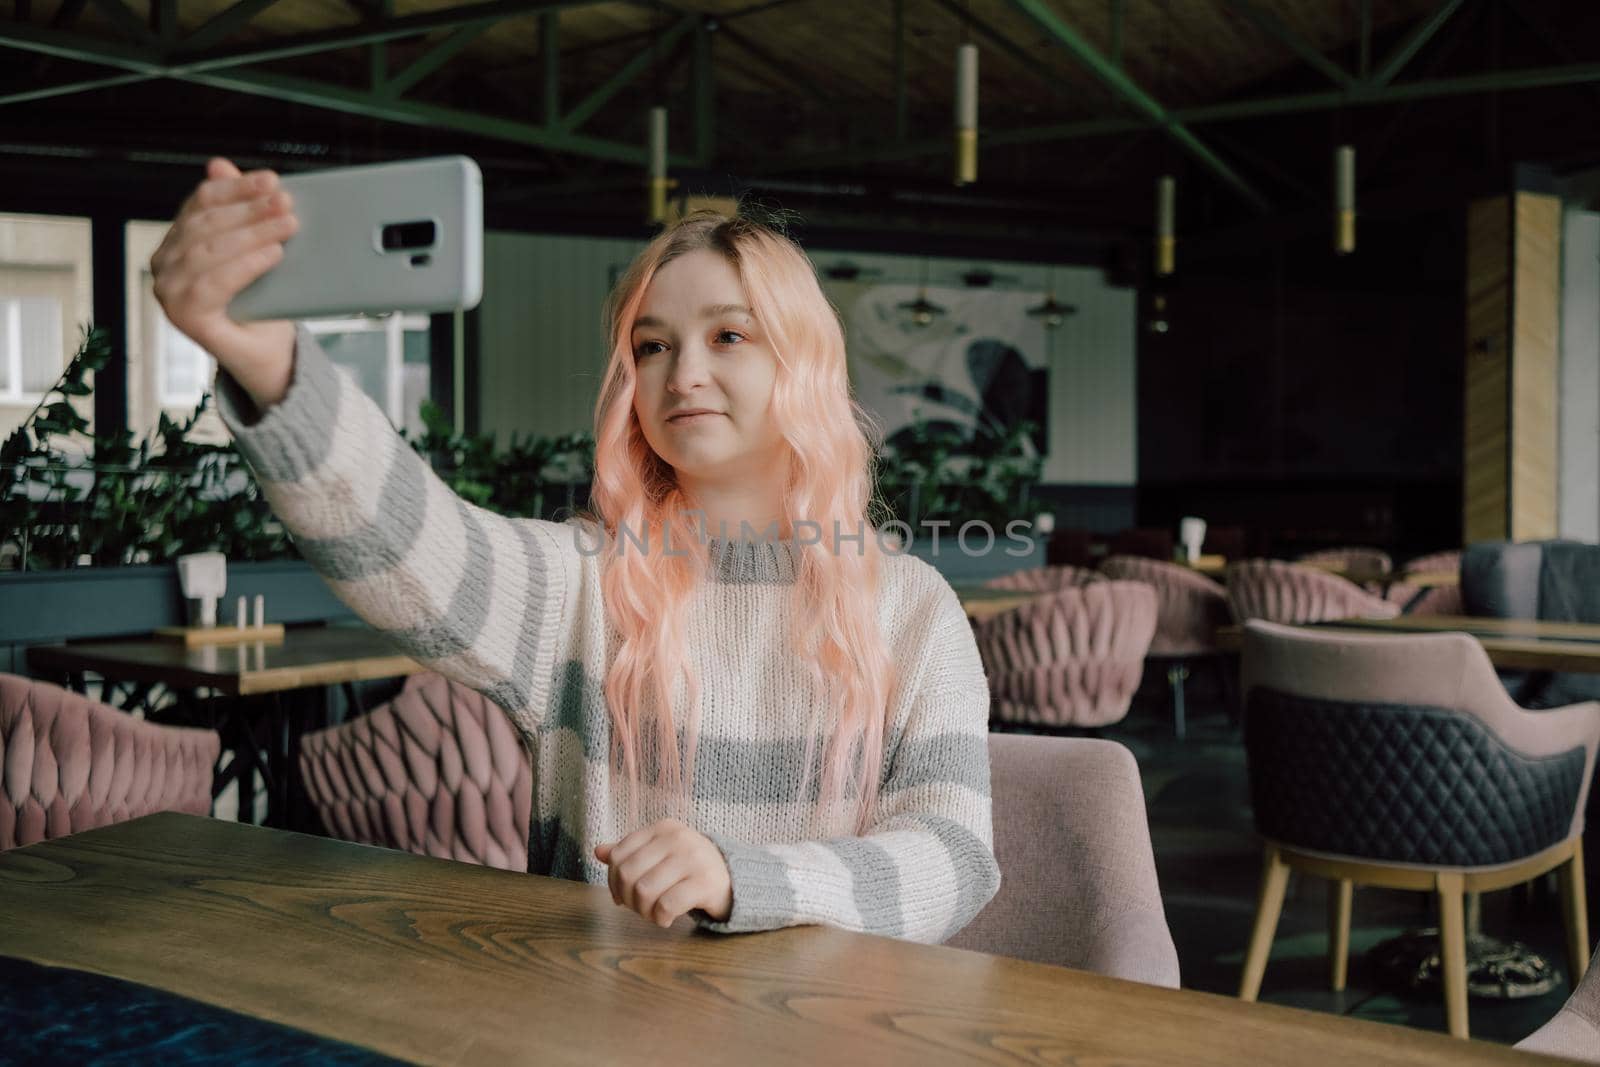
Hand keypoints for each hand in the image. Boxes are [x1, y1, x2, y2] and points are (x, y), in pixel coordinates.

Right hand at [151, 157, 298, 409]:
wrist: (270, 355)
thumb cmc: (262, 304)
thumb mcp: (256, 250)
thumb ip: (240, 212)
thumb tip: (219, 164)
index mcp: (178, 241)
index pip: (202, 202)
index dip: (237, 188)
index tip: (272, 180)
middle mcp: (165, 265)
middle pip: (207, 223)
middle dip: (250, 210)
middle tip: (287, 203)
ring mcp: (170, 291)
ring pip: (209, 250)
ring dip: (253, 233)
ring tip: (288, 225)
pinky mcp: (184, 317)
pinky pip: (213, 283)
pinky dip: (246, 264)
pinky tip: (273, 254)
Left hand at [594, 819, 732, 927]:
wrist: (733, 878)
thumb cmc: (689, 867)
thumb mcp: (660, 853)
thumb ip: (631, 852)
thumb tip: (598, 851)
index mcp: (663, 828)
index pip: (618, 855)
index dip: (613, 881)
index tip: (621, 896)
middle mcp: (677, 838)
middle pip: (628, 874)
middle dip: (628, 899)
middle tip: (640, 908)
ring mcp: (693, 858)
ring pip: (645, 891)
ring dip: (643, 911)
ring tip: (653, 913)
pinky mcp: (704, 882)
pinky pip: (666, 905)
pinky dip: (660, 918)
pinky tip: (667, 919)